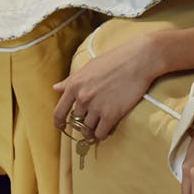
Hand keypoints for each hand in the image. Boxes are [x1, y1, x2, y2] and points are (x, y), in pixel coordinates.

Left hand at [52, 37, 166, 140]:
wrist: (138, 61)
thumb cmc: (114, 60)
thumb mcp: (88, 67)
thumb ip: (70, 80)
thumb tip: (55, 88)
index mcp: (74, 86)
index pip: (59, 112)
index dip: (59, 123)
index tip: (62, 127)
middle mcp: (83, 98)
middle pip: (76, 122)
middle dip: (82, 123)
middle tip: (91, 121)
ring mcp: (97, 107)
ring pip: (88, 129)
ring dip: (93, 130)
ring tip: (100, 125)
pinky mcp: (111, 115)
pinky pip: (101, 133)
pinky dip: (103, 134)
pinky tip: (107, 128)